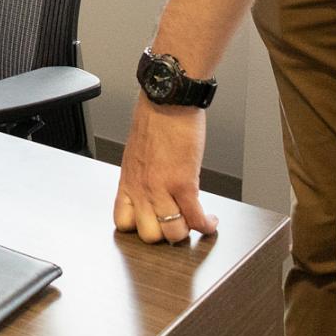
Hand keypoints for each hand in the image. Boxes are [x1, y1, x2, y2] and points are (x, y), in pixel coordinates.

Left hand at [113, 95, 218, 243]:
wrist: (167, 100)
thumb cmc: (153, 118)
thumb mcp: (137, 152)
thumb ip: (141, 174)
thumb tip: (151, 187)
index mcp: (128, 180)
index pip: (122, 222)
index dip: (138, 229)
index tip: (152, 225)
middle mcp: (142, 188)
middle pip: (148, 235)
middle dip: (165, 234)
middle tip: (176, 225)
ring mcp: (162, 188)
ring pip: (173, 233)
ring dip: (187, 232)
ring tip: (196, 223)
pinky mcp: (184, 183)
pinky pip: (196, 218)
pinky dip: (207, 225)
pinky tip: (212, 221)